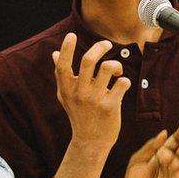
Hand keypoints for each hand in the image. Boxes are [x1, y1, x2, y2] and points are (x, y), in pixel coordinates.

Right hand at [52, 32, 131, 149]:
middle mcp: (79, 93)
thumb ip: (61, 75)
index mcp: (67, 89)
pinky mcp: (111, 106)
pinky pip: (123, 83)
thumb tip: (53, 54)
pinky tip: (121, 86)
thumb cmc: (79, 115)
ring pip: (108, 68)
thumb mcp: (65, 96)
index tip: (71, 35)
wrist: (90, 142)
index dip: (66, 49)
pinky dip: (125, 81)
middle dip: (100, 47)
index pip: (63, 65)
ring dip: (115, 65)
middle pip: (88, 60)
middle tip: (107, 45)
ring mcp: (95, 100)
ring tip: (115, 72)